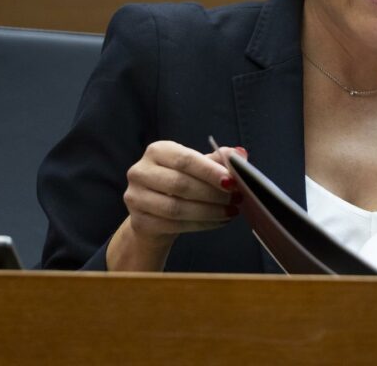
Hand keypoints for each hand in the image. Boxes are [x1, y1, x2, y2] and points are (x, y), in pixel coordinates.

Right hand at [107, 142, 245, 270]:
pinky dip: (201, 224)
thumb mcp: (197, 167)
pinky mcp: (138, 221)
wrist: (154, 211)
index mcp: (157, 151)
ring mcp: (135, 197)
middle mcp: (140, 171)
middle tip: (236, 198)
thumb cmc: (180, 182)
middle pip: (180, 184)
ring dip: (209, 211)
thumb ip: (218, 159)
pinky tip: (218, 222)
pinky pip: (173, 226)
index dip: (209, 171)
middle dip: (212, 193)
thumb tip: (240, 153)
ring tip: (231, 211)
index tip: (233, 181)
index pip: (185, 160)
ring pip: (176, 208)